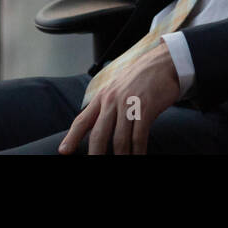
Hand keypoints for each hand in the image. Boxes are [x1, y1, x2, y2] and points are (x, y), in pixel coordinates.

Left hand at [60, 42, 181, 154]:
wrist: (163, 61)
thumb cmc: (141, 77)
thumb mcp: (117, 86)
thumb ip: (106, 103)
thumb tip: (96, 123)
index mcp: (102, 96)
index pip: (82, 120)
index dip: (72, 137)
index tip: (64, 152)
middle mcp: (112, 100)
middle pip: (99, 134)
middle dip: (95, 154)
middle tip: (95, 165)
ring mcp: (129, 104)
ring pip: (119, 139)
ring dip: (120, 157)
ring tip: (121, 164)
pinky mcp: (146, 107)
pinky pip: (139, 136)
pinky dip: (138, 151)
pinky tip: (138, 157)